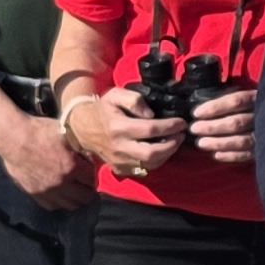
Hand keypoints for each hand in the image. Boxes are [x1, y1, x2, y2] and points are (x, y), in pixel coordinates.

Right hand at [0, 85, 97, 210]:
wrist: (12, 137)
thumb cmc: (38, 131)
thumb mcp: (65, 132)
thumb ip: (80, 146)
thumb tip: (92, 154)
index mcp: (71, 167)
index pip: (93, 180)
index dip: (96, 176)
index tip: (94, 173)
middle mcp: (61, 183)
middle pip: (84, 198)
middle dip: (89, 190)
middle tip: (87, 183)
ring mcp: (47, 191)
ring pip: (69, 205)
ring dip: (75, 198)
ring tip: (74, 189)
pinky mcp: (34, 193)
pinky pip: (51, 206)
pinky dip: (58, 201)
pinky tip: (58, 192)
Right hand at [69, 86, 185, 178]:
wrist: (82, 128)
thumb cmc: (102, 109)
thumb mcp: (115, 95)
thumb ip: (134, 100)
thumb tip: (151, 114)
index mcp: (118, 127)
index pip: (150, 130)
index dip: (169, 127)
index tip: (181, 122)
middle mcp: (119, 147)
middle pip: (151, 153)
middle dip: (172, 145)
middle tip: (181, 135)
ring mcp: (119, 161)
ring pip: (149, 164)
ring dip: (167, 154)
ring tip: (174, 142)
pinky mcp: (119, 169)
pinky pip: (143, 170)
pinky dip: (157, 162)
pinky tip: (162, 151)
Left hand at [185, 78, 258, 162]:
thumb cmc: (253, 106)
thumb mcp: (247, 95)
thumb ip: (230, 98)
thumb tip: (204, 102)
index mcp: (257, 98)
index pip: (236, 101)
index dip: (215, 107)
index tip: (197, 113)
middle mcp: (263, 116)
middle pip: (236, 122)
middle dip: (212, 127)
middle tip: (194, 129)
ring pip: (241, 141)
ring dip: (219, 143)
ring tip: (201, 143)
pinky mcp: (264, 150)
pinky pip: (247, 155)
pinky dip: (231, 156)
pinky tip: (217, 155)